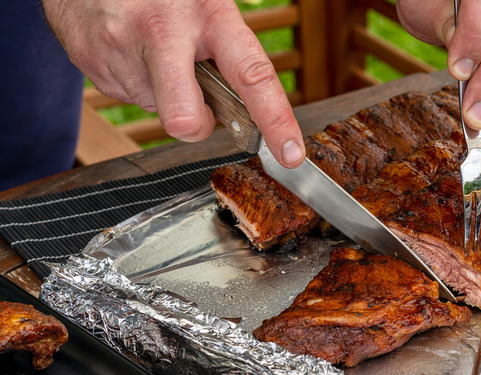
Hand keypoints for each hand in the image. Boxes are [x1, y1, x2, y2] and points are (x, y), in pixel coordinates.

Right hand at [41, 0, 305, 167]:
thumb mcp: (207, 5)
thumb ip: (229, 51)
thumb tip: (247, 110)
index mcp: (209, 14)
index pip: (252, 75)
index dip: (276, 119)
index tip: (290, 154)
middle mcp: (164, 31)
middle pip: (185, 119)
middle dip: (196, 125)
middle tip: (196, 102)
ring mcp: (121, 46)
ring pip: (154, 109)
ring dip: (161, 93)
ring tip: (153, 52)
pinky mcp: (91, 59)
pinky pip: (126, 97)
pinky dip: (136, 82)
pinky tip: (132, 51)